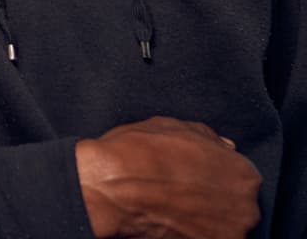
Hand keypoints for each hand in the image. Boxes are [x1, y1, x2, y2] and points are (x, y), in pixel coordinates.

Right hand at [76, 116, 260, 237]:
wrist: (111, 189)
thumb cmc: (139, 154)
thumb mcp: (173, 127)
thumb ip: (208, 138)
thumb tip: (222, 146)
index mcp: (244, 175)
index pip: (240, 178)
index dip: (214, 176)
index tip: (195, 178)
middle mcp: (245, 209)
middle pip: (236, 206)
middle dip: (213, 201)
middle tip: (182, 193)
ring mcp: (229, 235)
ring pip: (220, 227)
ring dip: (202, 221)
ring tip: (172, 209)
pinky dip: (187, 233)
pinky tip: (167, 222)